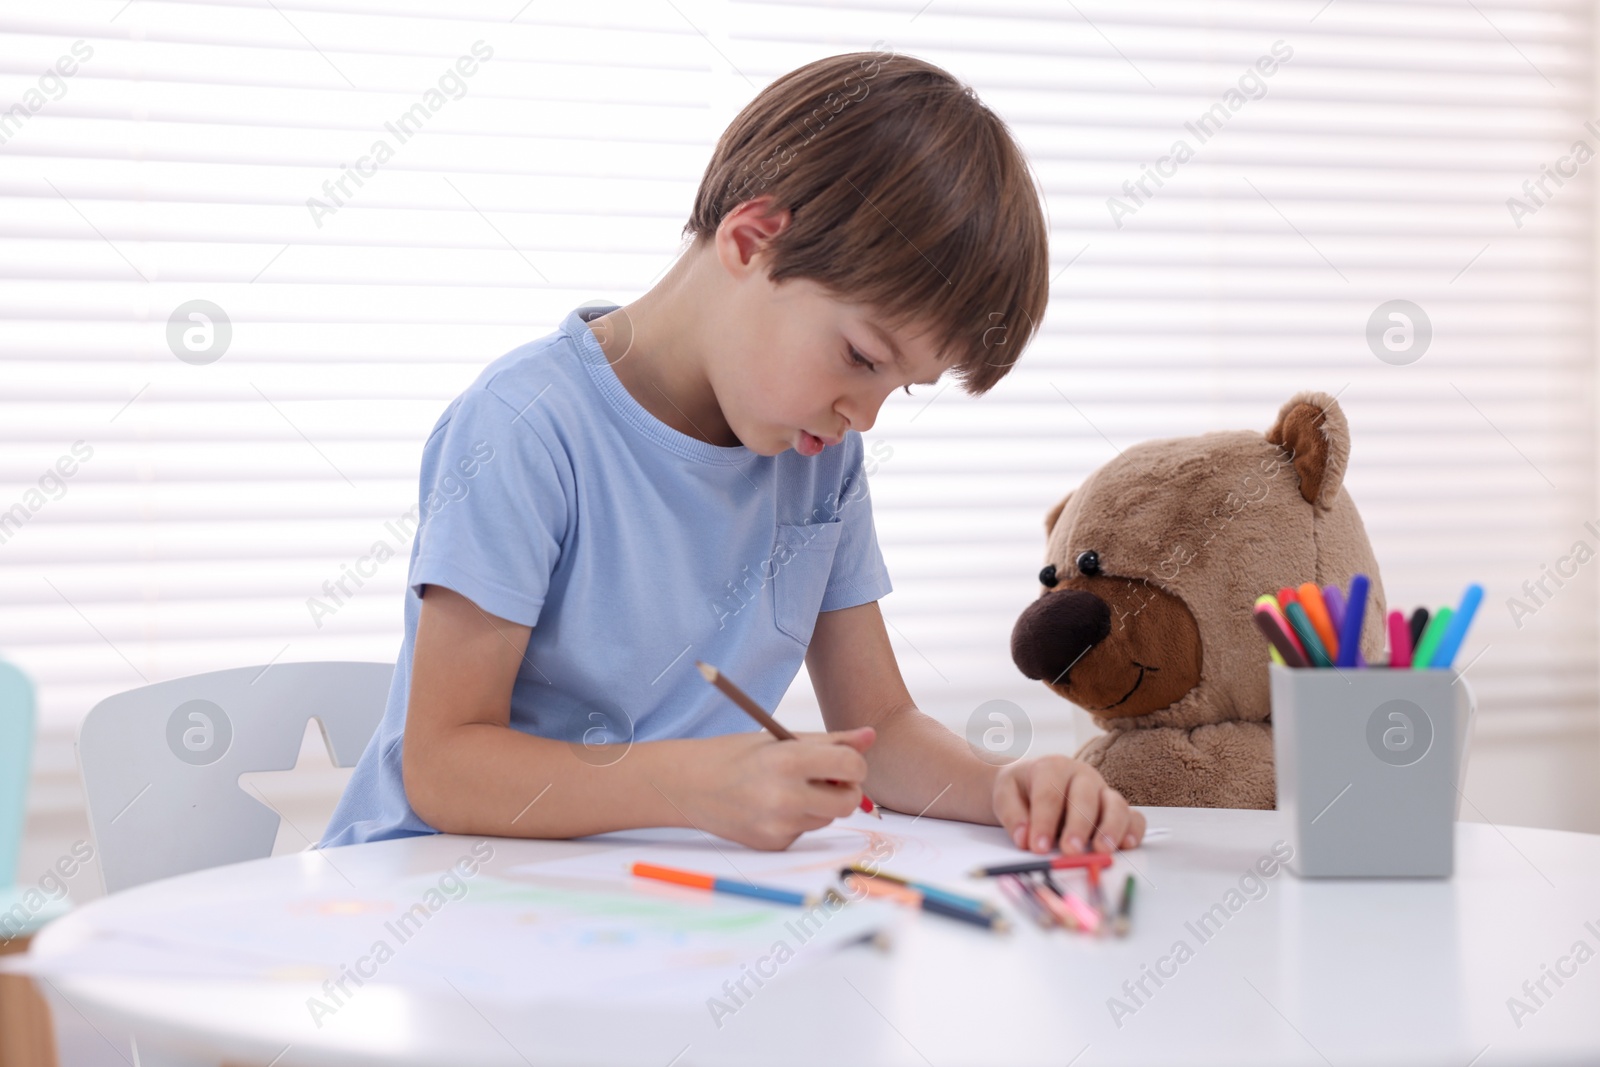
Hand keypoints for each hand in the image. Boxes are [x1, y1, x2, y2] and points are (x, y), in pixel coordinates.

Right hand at [683, 726, 875, 850]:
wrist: (687, 785)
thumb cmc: (736, 754)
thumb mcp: (780, 738)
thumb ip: (830, 741)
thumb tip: (871, 736)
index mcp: (788, 761)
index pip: (851, 766)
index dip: (854, 763)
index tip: (843, 761)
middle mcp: (785, 797)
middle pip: (848, 802)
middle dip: (846, 789)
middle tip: (826, 777)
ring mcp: (778, 826)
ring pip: (828, 817)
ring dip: (821, 803)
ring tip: (790, 788)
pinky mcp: (773, 844)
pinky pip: (805, 831)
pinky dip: (799, 818)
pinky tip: (772, 806)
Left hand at [992, 755, 1144, 853]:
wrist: (1033, 782)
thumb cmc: (1021, 789)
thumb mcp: (1005, 793)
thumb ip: (1012, 814)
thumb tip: (1023, 838)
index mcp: (1052, 767)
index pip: (1049, 794)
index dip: (1044, 821)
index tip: (1037, 847)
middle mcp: (1082, 775)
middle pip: (1085, 797)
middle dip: (1078, 825)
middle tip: (1071, 850)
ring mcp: (1102, 790)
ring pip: (1115, 804)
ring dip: (1110, 828)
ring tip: (1102, 850)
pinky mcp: (1115, 808)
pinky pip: (1133, 816)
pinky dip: (1133, 829)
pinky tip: (1127, 844)